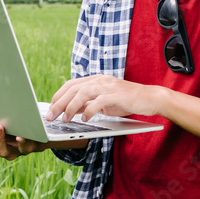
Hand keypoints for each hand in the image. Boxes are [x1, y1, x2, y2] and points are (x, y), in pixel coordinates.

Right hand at [0, 110, 87, 160]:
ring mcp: (18, 150)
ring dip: (3, 139)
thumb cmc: (10, 126)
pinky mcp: (33, 146)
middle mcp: (3, 150)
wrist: (40, 130)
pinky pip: (29, 146)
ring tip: (0, 127)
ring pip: (9, 150)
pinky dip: (25, 141)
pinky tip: (22, 134)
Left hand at [45, 75, 162, 122]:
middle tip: (51, 117)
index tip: (50, 109)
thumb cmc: (127, 101)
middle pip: (73, 88)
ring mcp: (108, 86)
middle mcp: (100, 80)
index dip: (58, 96)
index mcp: (96, 79)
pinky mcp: (116, 95)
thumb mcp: (104, 103)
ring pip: (82, 92)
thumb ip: (88, 104)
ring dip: (71, 106)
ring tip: (65, 119)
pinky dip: (89, 110)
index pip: (71, 85)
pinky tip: (85, 119)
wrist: (150, 98)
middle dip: (59, 103)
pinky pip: (98, 101)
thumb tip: (70, 111)